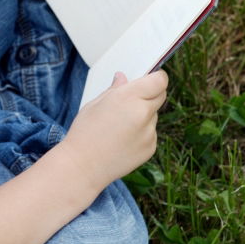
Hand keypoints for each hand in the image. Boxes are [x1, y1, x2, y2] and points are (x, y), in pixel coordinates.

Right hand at [60, 70, 167, 192]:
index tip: (150, 78)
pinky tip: (122, 140)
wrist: (83, 166)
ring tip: (119, 126)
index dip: (156, 77)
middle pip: (161, 95)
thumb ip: (114, 89)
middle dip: (150, 93)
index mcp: (128, 97)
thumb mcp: (95, 104)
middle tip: (132, 100)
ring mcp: (149, 132)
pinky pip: (150, 133)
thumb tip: (123, 78)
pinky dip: (141, 133)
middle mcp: (143, 113)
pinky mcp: (150, 148)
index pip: (159, 80)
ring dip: (143, 115)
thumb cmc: (84, 132)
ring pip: (153, 115)